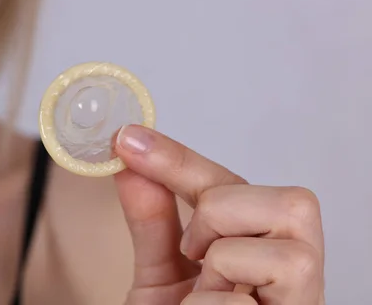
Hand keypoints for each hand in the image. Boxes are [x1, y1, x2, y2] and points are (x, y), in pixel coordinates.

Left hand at [113, 125, 324, 304]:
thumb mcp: (160, 279)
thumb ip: (152, 223)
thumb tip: (130, 165)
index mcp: (260, 250)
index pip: (230, 185)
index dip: (177, 158)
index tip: (127, 139)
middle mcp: (294, 273)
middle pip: (292, 202)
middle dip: (222, 214)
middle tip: (193, 252)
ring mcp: (301, 302)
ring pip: (286, 244)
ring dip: (223, 263)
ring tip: (205, 293)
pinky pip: (251, 296)